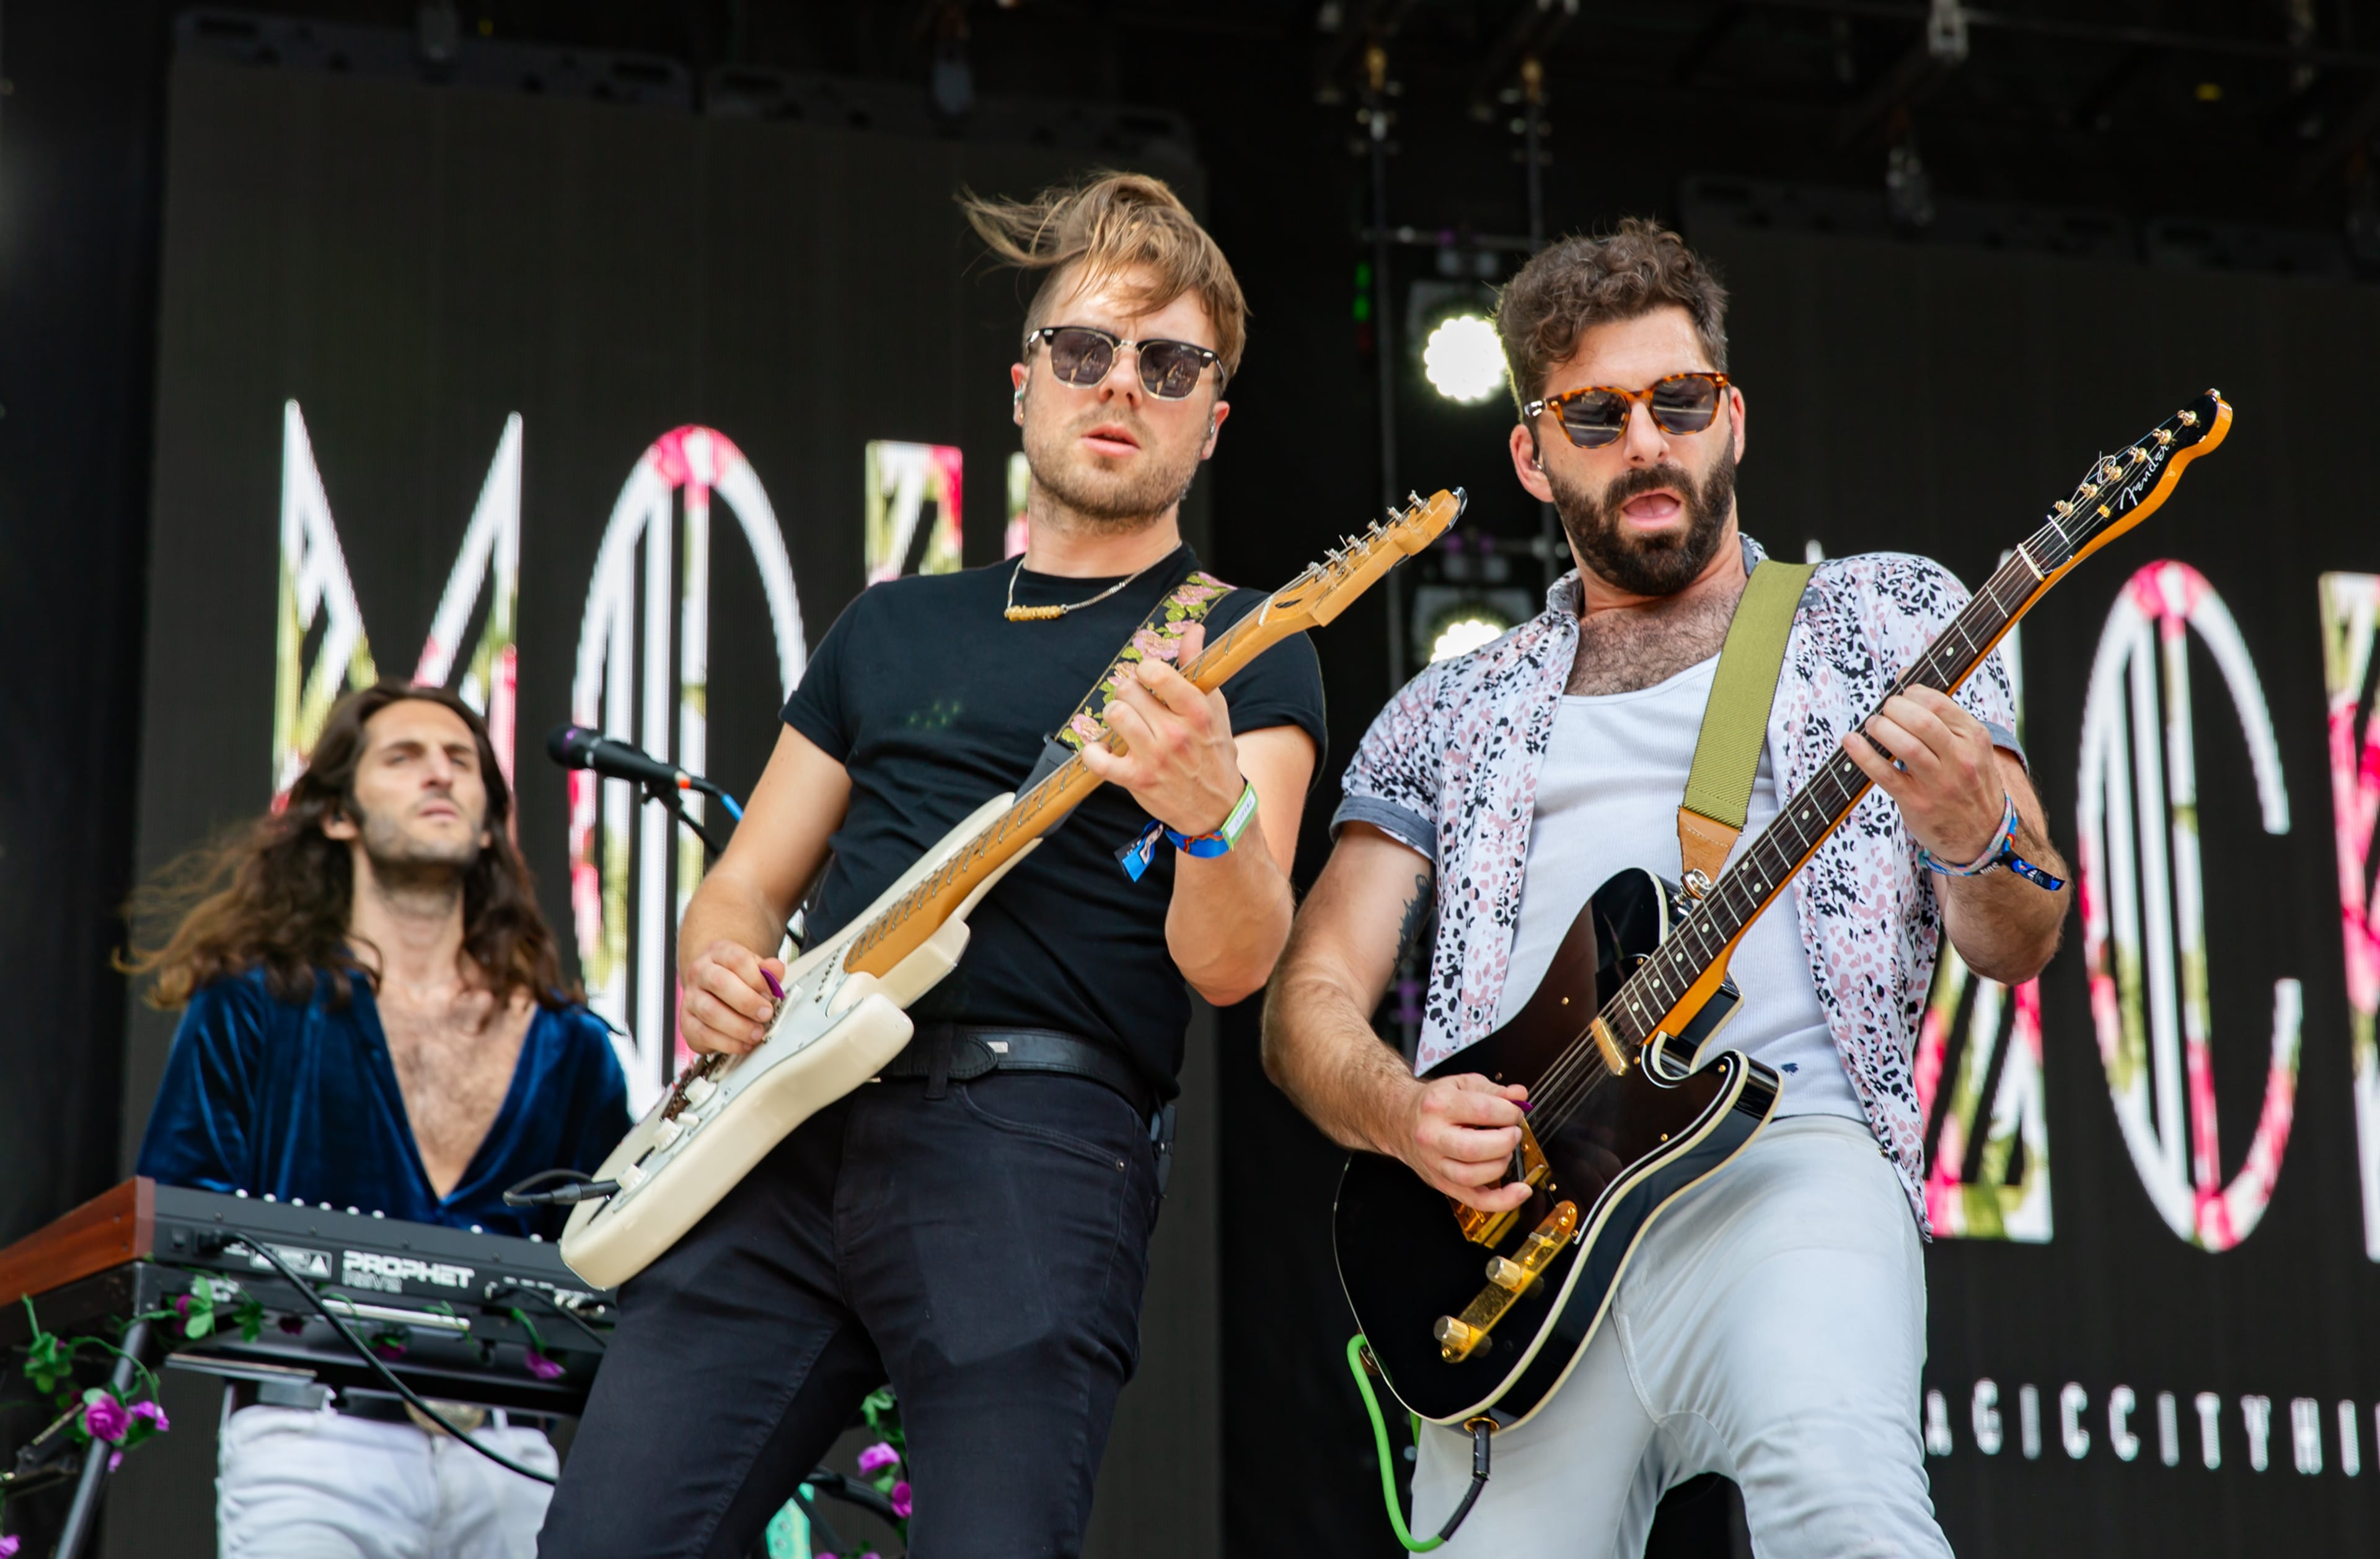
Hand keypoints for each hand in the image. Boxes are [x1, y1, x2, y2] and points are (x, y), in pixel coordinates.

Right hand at [679, 939, 786, 1055]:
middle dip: (747, 1002)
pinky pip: (703, 1034)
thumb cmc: (738, 980)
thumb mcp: (756, 969)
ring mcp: (690, 998)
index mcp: (718, 953)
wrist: (714, 991)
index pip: (736, 959)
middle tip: (766, 1014)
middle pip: (720, 983)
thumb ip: (768, 970)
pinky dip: (727, 1043)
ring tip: (757, 1033)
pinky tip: (743, 1044)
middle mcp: (700, 972)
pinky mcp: (686, 1022)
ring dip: (738, 1026)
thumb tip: (776, 969)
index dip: (757, 979)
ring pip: (710, 1011)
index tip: (770, 995)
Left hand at [1077, 622, 1244, 837]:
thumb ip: (1198, 667)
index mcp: (1197, 712)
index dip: (1145, 669)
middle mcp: (1175, 734)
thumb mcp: (1215, 709)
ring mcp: (1154, 758)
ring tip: (1124, 721)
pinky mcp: (1136, 780)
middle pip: (1128, 691)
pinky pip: (1098, 759)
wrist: (1217, 809)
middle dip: (1128, 691)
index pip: (1158, 674)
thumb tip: (1194, 630)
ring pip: (1115, 716)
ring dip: (1115, 715)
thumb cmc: (1215, 753)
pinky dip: (1093, 751)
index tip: (1148, 677)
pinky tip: (1102, 749)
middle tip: (1136, 702)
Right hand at [1393, 1073, 1533, 1213]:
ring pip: (1473, 1176)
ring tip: (1505, 1150)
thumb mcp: (1461, 1084)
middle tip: (1512, 1131)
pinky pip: (1474, 1201)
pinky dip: (1502, 1200)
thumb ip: (1494, 1090)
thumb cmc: (1432, 1103)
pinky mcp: (1442, 1183)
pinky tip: (1520, 1191)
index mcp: (1438, 1105)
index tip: (1515, 1112)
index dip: (1510, 1112)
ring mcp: (1435, 1163)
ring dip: (1501, 1164)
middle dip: (1506, 1140)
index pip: (1483, 1110)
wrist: (1399, 1119)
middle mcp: (1432, 1136)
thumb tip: (1519, 1096)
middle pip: (1475, 1148)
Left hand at [1842, 685, 2005, 862]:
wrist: (1982, 834)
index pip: (1939, 703)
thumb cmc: (1967, 781)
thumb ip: (1941, 713)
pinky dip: (1862, 755)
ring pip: (1905, 745)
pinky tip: (1851, 742)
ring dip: (1880, 728)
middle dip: (1894, 708)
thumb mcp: (1968, 745)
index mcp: (1974, 737)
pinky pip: (1884, 774)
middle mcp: (1960, 759)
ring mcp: (1939, 782)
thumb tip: (1903, 675)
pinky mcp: (1917, 802)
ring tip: (1872, 725)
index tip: (1900, 695)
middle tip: (1884, 711)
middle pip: (1921, 721)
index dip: (1911, 693)